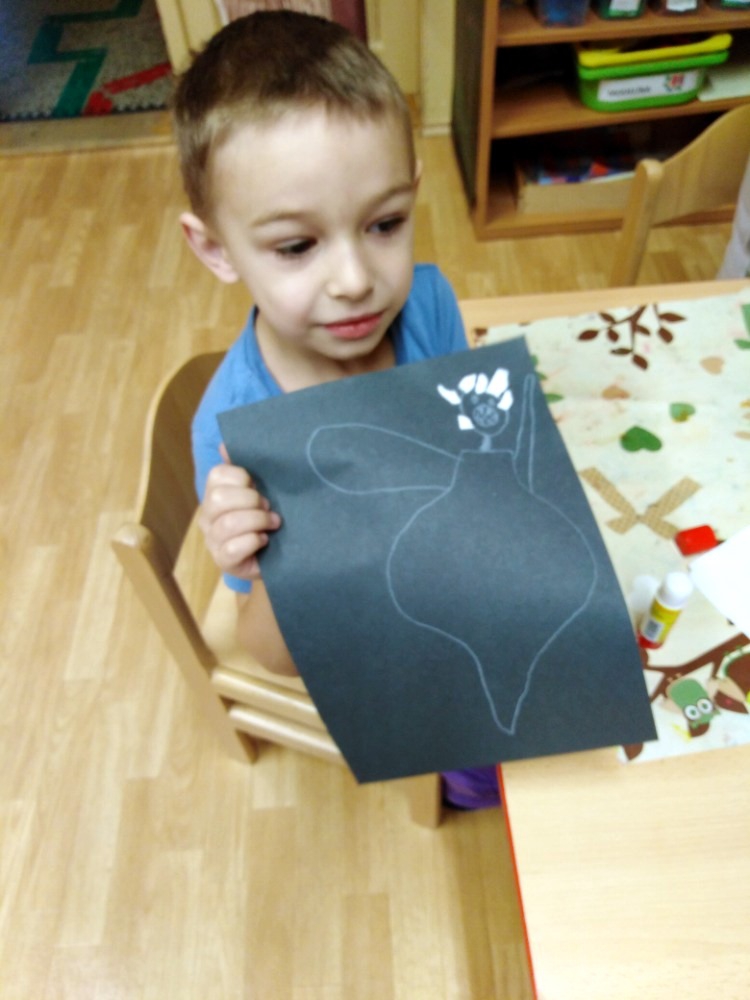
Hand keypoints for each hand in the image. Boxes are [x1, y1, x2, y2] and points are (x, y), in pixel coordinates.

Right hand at [198, 445, 280, 579]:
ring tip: (273, 523)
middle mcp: (208, 516)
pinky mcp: (224, 562)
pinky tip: (264, 540)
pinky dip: (253, 541)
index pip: (217, 475)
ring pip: (227, 524)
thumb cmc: (265, 518)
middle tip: (269, 507)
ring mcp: (213, 540)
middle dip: (251, 500)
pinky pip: (233, 548)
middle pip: (218, 498)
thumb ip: (246, 467)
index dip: (242, 477)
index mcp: (214, 493)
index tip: (258, 486)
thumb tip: (226, 443)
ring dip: (257, 520)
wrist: (276, 555)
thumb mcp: (259, 490)